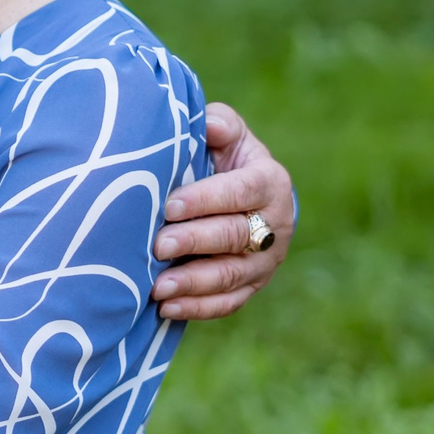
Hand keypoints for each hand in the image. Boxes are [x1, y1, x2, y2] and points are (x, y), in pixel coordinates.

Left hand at [150, 101, 293, 320]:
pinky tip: (166, 309)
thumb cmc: (225, 159)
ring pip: (230, 275)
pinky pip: (228, 302)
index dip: (206, 200)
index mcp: (269, 182)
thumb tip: (208, 125)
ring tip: (158, 287)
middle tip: (158, 246)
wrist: (248, 198)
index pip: (240, 192)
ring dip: (193, 283)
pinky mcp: (252, 286)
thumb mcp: (227, 135)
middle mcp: (275, 225)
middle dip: (194, 242)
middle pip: (234, 236)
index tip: (169, 206)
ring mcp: (265, 261)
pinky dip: (197, 308)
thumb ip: (219, 125)